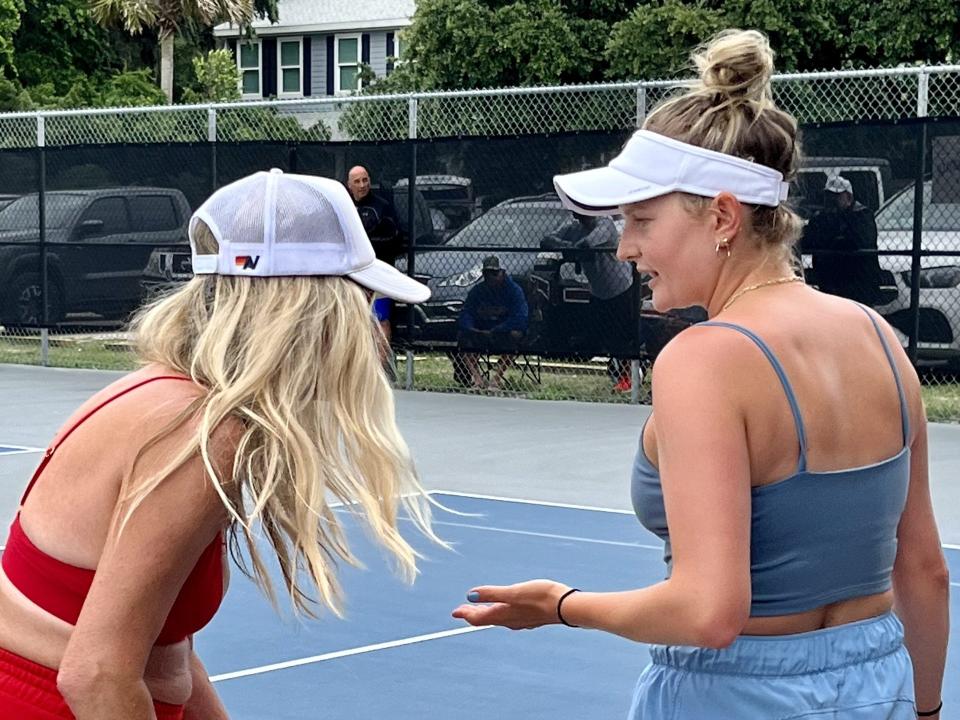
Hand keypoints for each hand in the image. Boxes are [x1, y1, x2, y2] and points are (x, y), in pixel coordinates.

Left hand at [452, 580, 571, 629]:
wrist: (567, 606)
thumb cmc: (541, 597)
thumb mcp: (514, 592)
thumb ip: (492, 594)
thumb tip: (469, 596)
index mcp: (504, 615)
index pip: (478, 618)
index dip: (465, 614)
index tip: (454, 612)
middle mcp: (510, 621)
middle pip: (486, 619)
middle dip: (473, 613)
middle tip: (461, 609)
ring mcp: (521, 620)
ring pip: (498, 618)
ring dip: (486, 612)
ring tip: (480, 607)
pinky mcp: (530, 617)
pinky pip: (509, 617)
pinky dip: (500, 611)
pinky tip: (505, 607)